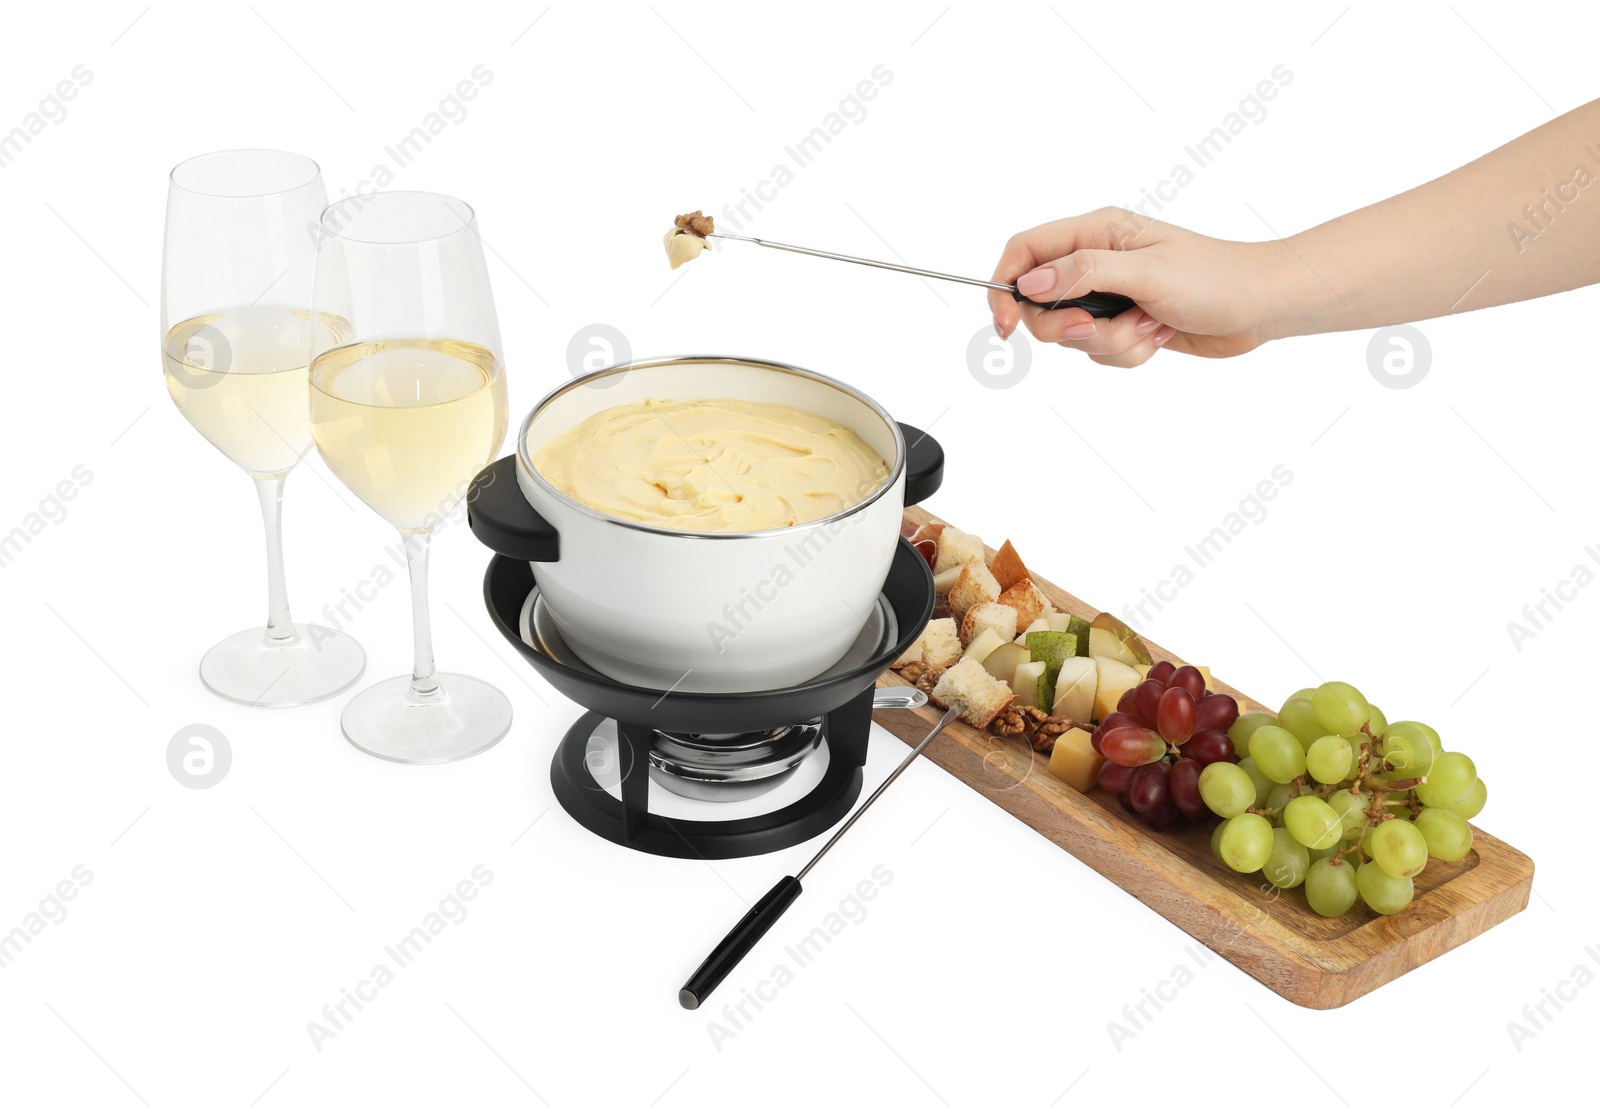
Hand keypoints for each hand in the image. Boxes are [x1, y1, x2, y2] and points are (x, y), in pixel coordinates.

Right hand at [988, 208, 1287, 366]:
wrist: (1260, 305)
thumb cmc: (1214, 277)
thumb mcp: (1145, 271)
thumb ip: (1083, 273)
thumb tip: (1031, 282)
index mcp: (1096, 232)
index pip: (1025, 251)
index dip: (1005, 285)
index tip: (1007, 324)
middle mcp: (1096, 261)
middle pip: (1041, 304)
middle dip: (1069, 328)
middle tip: (1099, 327)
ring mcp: (1110, 296)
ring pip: (1072, 335)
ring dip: (1110, 342)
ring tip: (1149, 323)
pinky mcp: (1124, 325)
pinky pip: (1099, 353)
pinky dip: (1128, 354)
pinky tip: (1159, 335)